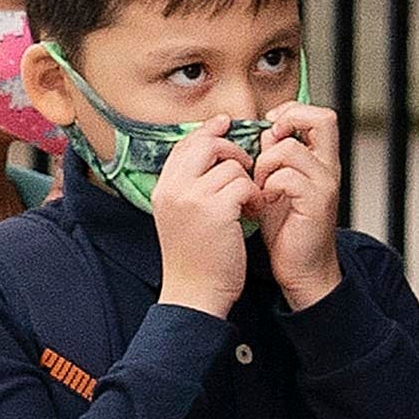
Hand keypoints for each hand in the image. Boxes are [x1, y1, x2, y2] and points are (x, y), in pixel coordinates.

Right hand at [146, 123, 260, 312]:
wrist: (194, 294)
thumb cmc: (194, 260)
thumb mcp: (181, 217)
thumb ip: (189, 187)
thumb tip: (211, 155)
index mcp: (163, 189)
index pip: (185, 145)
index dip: (208, 132)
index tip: (225, 123)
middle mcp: (173, 189)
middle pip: (207, 144)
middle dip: (232, 149)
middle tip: (247, 167)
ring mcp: (192, 198)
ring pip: (231, 166)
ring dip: (248, 182)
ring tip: (248, 204)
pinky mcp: (215, 210)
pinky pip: (244, 184)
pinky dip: (254, 196)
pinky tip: (252, 213)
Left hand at [251, 105, 347, 303]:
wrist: (302, 269)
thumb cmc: (288, 229)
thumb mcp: (278, 183)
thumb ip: (275, 156)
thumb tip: (266, 131)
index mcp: (321, 160)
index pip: (319, 115)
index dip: (292, 111)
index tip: (270, 126)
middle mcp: (329, 168)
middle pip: (322, 119)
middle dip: (289, 121)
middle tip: (269, 142)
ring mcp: (325, 185)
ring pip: (290, 149)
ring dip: (265, 162)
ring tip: (260, 184)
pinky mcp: (316, 203)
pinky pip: (286, 177)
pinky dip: (268, 185)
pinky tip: (264, 200)